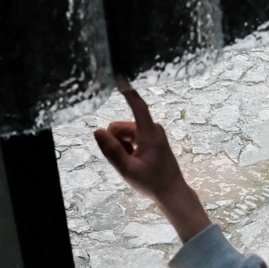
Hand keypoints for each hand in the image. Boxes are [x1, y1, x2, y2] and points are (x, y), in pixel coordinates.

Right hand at [94, 82, 210, 242]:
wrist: (172, 192)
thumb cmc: (152, 183)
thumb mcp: (128, 170)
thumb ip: (112, 151)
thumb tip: (97, 131)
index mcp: (150, 134)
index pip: (137, 105)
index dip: (127, 90)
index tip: (119, 75)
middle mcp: (152, 129)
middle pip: (120, 126)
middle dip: (116, 142)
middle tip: (127, 162)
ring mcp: (152, 133)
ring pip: (123, 133)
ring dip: (122, 147)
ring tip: (133, 164)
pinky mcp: (151, 138)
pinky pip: (130, 138)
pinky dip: (128, 149)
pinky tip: (136, 162)